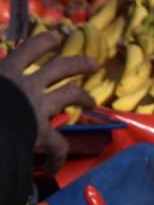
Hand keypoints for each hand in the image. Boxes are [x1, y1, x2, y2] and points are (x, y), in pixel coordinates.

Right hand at [0, 30, 96, 172]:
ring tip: (91, 102)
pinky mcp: (41, 132)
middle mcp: (26, 85)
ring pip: (71, 94)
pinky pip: (58, 145)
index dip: (44, 42)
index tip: (57, 37)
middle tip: (93, 64)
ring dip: (84, 97)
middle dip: (78, 63)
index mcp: (6, 72)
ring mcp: (37, 107)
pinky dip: (57, 156)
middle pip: (60, 67)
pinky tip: (53, 167)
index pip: (28, 50)